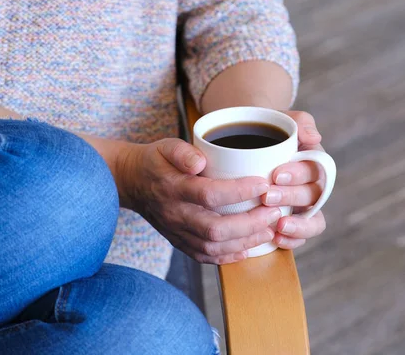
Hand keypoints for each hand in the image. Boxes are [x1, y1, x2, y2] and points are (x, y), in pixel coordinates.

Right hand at [121, 139, 278, 263]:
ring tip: (268, 231)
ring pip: (212, 248)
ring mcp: (176, 232)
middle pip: (215, 229)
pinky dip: (227, 257)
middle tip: (274, 212)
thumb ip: (182, 152)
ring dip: (244, 242)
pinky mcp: (178, 242)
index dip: (238, 192)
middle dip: (249, 224)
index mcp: (173, 188)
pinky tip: (248, 249)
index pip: (209, 194)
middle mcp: (175, 214)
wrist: (131, 183)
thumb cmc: (156, 161)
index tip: (263, 184)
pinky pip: (203, 257)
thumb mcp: (166, 146)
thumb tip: (201, 161)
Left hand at [260, 111, 327, 248]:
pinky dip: (293, 240)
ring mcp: (303, 206)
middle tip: (267, 197)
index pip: (315, 169)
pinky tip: (277, 238)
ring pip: (313, 219)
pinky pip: (301, 236)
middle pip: (312, 195)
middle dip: (291, 197)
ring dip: (298, 225)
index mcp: (313, 162)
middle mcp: (312, 185)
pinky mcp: (293, 222)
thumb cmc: (267, 132)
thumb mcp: (281, 121)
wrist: (247, 143)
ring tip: (278, 225)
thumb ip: (300, 123)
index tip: (277, 174)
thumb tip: (314, 138)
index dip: (298, 174)